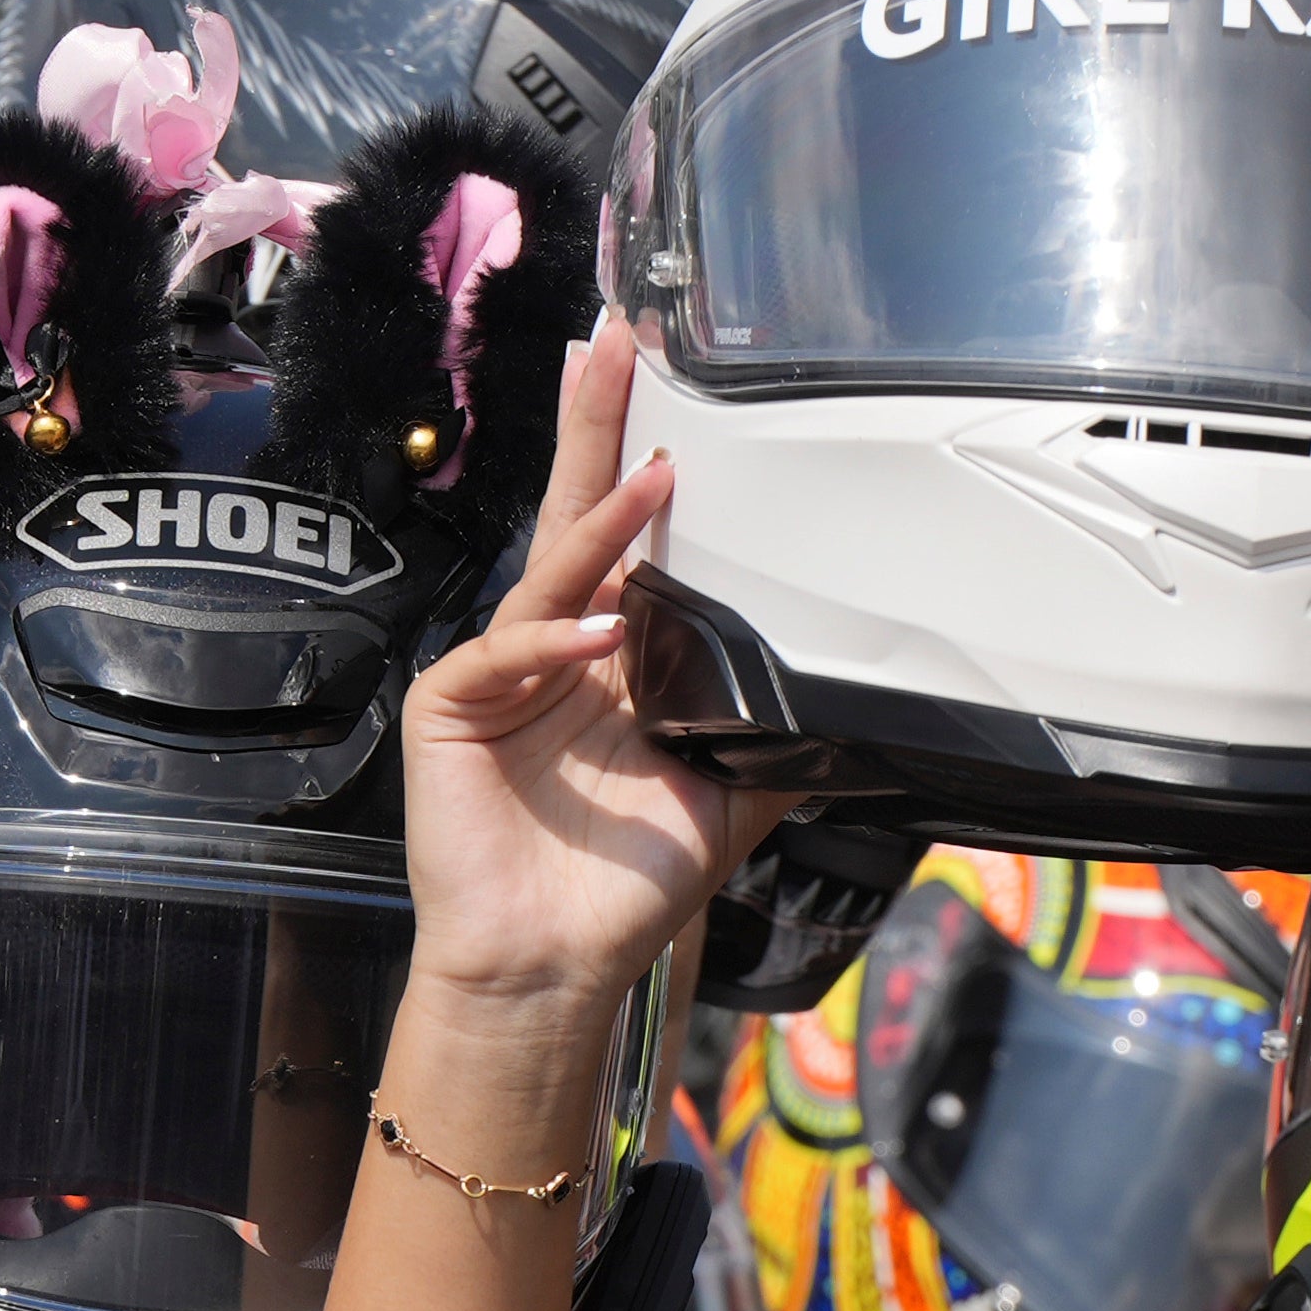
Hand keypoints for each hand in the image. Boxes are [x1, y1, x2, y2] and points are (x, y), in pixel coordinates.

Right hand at [399, 324, 791, 1025]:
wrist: (553, 970)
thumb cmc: (625, 889)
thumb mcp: (730, 798)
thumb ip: (778, 733)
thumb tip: (859, 693)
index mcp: (610, 656)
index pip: (629, 538)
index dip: (642, 458)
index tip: (672, 382)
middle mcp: (554, 648)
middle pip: (575, 515)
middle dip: (594, 425)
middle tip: (617, 340)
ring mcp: (499, 674)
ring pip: (550, 573)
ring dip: (602, 524)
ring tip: (654, 477)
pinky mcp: (451, 711)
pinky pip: (503, 654)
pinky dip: (553, 640)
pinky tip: (600, 633)